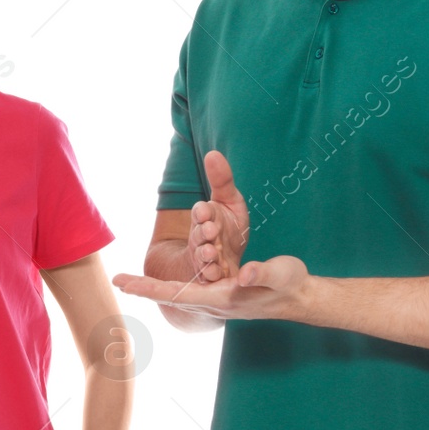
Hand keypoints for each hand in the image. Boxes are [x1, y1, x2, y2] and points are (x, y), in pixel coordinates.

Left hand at [114, 254, 313, 322]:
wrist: (299, 297)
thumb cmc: (290, 284)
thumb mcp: (280, 273)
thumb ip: (262, 273)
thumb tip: (244, 274)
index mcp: (222, 298)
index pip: (178, 293)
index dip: (150, 288)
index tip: (126, 284)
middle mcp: (213, 303)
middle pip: (170, 296)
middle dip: (143, 288)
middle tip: (116, 280)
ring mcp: (215, 302)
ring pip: (176, 295)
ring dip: (152, 288)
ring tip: (128, 281)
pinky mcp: (219, 295)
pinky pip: (186, 292)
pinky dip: (167, 288)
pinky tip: (156, 284)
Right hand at [189, 150, 248, 282]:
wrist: (227, 260)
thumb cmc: (228, 228)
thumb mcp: (230, 202)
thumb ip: (222, 180)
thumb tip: (213, 152)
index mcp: (205, 218)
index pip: (200, 213)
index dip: (202, 212)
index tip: (205, 209)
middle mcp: (201, 238)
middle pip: (198, 235)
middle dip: (202, 233)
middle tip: (209, 230)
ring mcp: (204, 258)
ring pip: (202, 256)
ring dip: (205, 255)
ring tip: (211, 253)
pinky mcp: (211, 276)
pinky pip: (209, 276)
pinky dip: (212, 275)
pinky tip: (218, 273)